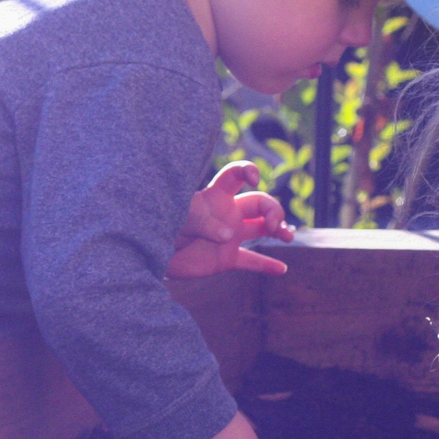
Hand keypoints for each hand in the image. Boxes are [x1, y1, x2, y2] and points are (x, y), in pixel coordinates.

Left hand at [169, 163, 292, 279]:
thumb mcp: (180, 220)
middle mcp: (227, 213)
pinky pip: (251, 261)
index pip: (234, 175)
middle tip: (274, 226)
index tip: (255, 178)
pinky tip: (282, 269)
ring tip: (287, 237)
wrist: (151, 253)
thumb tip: (228, 235)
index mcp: (215, 197)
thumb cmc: (161, 226)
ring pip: (261, 229)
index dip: (247, 170)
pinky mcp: (226, 259)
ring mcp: (229, 236)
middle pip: (259, 203)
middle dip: (273, 210)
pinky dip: (266, 265)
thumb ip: (203, 224)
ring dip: (278, 230)